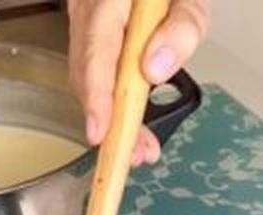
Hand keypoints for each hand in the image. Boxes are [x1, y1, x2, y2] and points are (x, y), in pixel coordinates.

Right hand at [67, 0, 208, 164]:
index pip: (98, 51)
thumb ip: (180, 29)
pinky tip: (130, 121)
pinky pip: (92, 71)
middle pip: (87, 73)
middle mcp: (86, 8)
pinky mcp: (87, 34)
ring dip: (111, 117)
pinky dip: (110, 100)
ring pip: (86, 78)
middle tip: (137, 152)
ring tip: (140, 145)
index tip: (100, 132)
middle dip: (109, 120)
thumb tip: (155, 70)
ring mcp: (82, 20)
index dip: (97, 96)